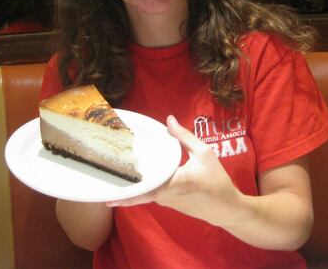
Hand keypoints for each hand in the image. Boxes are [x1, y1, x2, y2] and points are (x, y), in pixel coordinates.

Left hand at [106, 115, 240, 226]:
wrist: (226, 209)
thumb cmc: (217, 180)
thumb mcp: (205, 154)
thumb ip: (185, 137)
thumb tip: (169, 119)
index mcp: (174, 183)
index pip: (145, 188)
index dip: (126, 190)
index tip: (109, 189)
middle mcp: (165, 195)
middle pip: (137, 193)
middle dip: (119, 189)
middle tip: (101, 181)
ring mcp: (164, 201)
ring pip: (142, 194)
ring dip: (128, 187)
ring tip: (112, 173)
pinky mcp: (166, 203)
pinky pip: (148, 194)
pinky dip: (139, 188)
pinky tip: (131, 178)